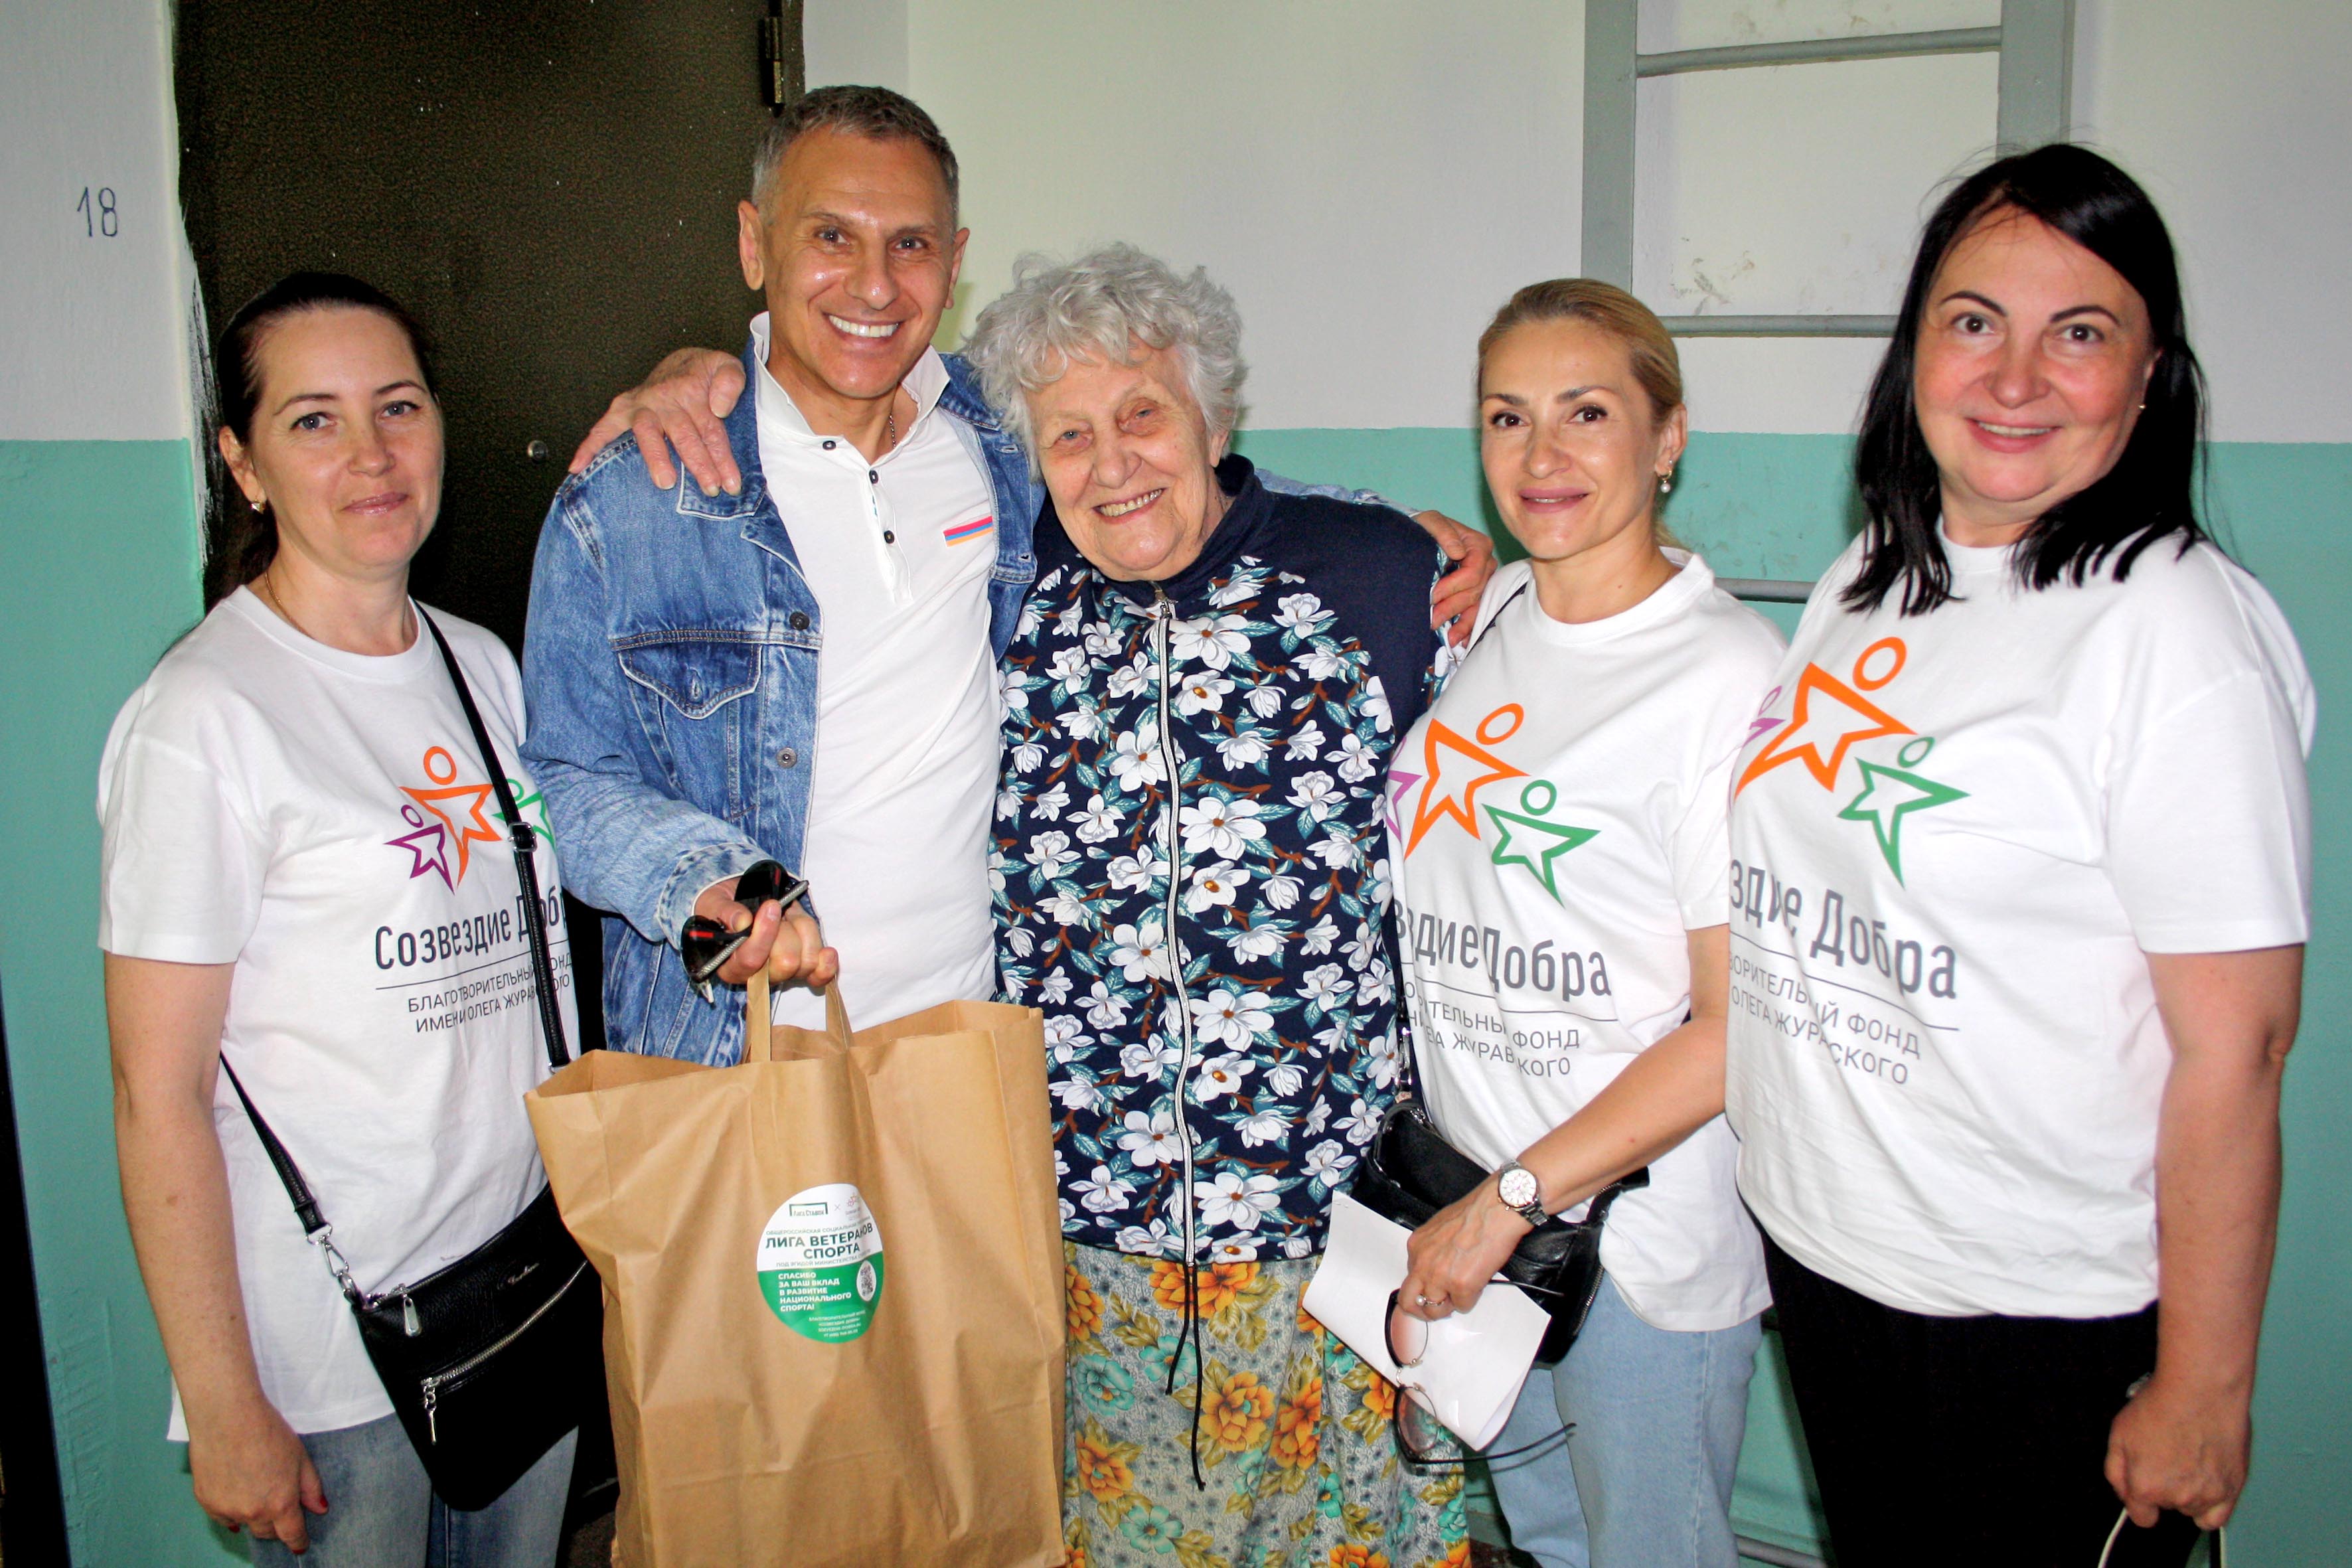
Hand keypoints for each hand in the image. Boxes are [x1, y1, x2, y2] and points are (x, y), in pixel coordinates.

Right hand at [188, 1397, 326, 1552]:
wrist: (227, 1416)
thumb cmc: (267, 1432)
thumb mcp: (300, 1457)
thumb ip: (310, 1487)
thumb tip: (319, 1509)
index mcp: (280, 1504)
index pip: (291, 1534)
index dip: (298, 1541)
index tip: (300, 1544)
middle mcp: (252, 1513)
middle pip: (267, 1532)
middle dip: (276, 1526)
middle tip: (280, 1511)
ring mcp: (226, 1509)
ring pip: (244, 1524)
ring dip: (253, 1517)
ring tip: (257, 1493)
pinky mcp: (206, 1501)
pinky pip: (222, 1517)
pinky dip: (231, 1512)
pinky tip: (236, 1498)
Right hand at [569, 348, 745, 495]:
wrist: (682, 362)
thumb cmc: (705, 372)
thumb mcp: (726, 365)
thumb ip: (730, 381)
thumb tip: (719, 407)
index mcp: (690, 390)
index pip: (710, 428)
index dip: (722, 457)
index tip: (731, 482)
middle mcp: (662, 398)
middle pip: (682, 434)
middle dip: (697, 463)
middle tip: (709, 488)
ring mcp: (640, 405)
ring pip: (648, 433)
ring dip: (656, 458)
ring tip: (665, 482)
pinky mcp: (622, 410)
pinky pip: (603, 428)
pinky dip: (589, 446)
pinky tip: (578, 467)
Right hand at [692, 877, 838, 990]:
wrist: (744, 902)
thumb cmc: (725, 907)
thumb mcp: (715, 903)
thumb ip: (726, 911)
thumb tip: (742, 922)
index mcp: (731, 966)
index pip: (752, 960)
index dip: (764, 935)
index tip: (771, 906)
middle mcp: (757, 976)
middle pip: (786, 962)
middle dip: (786, 930)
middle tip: (775, 909)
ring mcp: (782, 973)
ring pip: (807, 960)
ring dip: (802, 929)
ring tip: (788, 914)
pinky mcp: (802, 968)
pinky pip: (819, 976)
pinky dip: (826, 964)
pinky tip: (828, 952)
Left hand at [1395, 1175, 1531, 1321]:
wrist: (1495, 1209)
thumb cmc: (1475, 1212)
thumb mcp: (1440, 1227)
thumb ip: (1432, 1249)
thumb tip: (1439, 1263)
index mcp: (1416, 1247)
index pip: (1410, 1278)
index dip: (1424, 1286)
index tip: (1432, 1290)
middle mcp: (1423, 1264)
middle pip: (1409, 1301)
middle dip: (1422, 1309)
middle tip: (1437, 1307)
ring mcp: (1440, 1277)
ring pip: (1433, 1310)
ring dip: (1448, 1307)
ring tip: (1461, 1294)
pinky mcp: (1461, 1286)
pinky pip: (1462, 1306)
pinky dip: (1471, 1299)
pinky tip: (1478, 1282)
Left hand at [1415, 510, 1496, 644]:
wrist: (1419, 535)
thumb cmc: (1425, 527)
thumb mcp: (1430, 521)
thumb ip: (1444, 532)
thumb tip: (1459, 551)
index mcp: (1479, 545)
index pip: (1472, 573)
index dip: (1452, 587)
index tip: (1431, 596)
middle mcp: (1486, 563)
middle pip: (1474, 591)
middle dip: (1452, 607)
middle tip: (1431, 619)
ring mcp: (1482, 579)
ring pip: (1476, 605)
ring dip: (1462, 623)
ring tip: (1450, 638)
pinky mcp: (1474, 592)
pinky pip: (1475, 611)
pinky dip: (1468, 627)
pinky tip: (1461, 640)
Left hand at [2104, 1371, 2250, 1530]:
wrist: (2201, 1390)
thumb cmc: (2160, 1406)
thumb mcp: (2119, 1433)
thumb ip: (2116, 1472)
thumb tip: (2124, 1494)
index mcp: (2145, 1486)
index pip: (2142, 1517)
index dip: (2141, 1502)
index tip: (2144, 1485)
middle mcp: (2177, 1497)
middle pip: (2167, 1507)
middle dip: (2163, 1488)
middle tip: (2168, 1457)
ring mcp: (2207, 1496)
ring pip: (2192, 1509)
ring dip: (2188, 1493)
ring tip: (2190, 1460)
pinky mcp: (2233, 1489)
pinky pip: (2218, 1516)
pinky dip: (2211, 1506)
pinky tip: (2206, 1485)